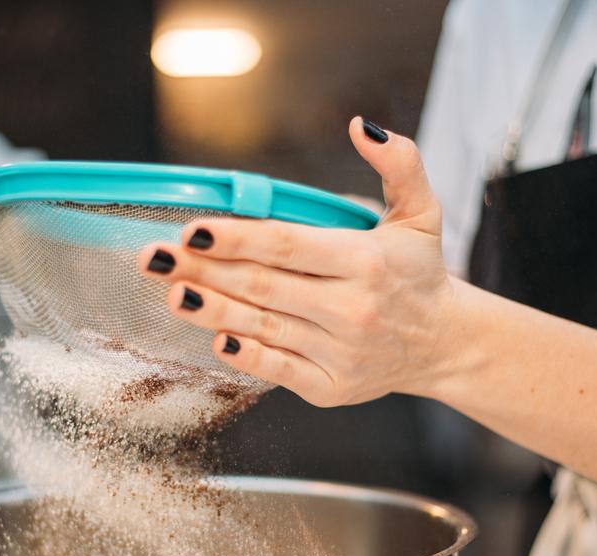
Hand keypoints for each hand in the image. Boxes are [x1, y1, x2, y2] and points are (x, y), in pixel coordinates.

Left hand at [138, 117, 456, 406]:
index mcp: (367, 260)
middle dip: (204, 270)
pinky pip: (279, 371)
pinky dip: (246, 355)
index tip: (192, 230)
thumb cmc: (418, 272)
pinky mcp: (332, 388)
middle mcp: (353, 308)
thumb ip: (399, 164)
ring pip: (264, 326)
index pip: (289, 245)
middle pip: (264, 285)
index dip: (237, 238)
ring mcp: (341, 352)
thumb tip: (362, 125)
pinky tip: (214, 337)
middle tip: (154, 257)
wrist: (443, 344)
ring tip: (171, 292)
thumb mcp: (420, 212)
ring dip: (212, 310)